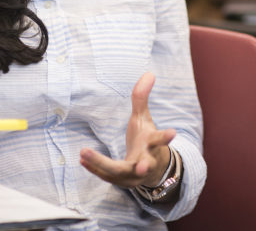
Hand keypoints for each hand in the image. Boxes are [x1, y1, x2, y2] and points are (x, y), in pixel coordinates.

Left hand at [80, 72, 175, 187]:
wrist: (150, 171)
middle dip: (143, 165)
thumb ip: (142, 98)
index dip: (166, 137)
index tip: (174, 132)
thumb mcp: (143, 119)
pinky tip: (81, 158)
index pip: (160, 140)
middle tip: (141, 166)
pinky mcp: (121, 182)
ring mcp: (134, 175)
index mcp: (153, 145)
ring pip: (119, 173)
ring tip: (84, 154)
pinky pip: (106, 176)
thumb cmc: (145, 140)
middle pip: (144, 164)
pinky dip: (94, 167)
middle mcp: (146, 162)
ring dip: (102, 164)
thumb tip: (150, 73)